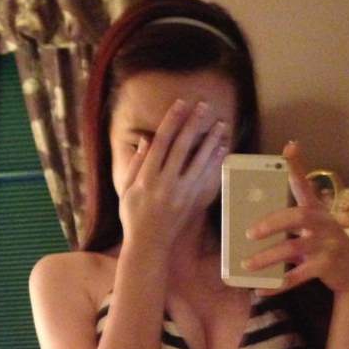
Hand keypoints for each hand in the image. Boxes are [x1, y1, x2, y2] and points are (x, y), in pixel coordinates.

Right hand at [118, 99, 228, 246]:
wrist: (148, 244)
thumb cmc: (133, 216)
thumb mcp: (126, 189)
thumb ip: (135, 164)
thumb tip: (146, 139)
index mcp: (146, 178)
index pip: (161, 143)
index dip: (172, 122)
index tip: (181, 104)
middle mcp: (165, 184)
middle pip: (182, 148)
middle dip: (194, 125)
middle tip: (204, 107)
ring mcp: (181, 194)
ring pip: (199, 162)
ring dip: (211, 141)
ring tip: (221, 125)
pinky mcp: (191, 202)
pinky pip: (206, 178)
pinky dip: (214, 163)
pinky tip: (221, 150)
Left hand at [242, 140, 348, 295]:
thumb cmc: (324, 245)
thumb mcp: (312, 228)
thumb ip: (289, 222)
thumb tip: (251, 226)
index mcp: (316, 211)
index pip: (304, 184)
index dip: (297, 166)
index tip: (289, 147)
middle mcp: (323, 224)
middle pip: (297, 217)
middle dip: (272, 223)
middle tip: (249, 233)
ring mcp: (326, 245)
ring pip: (292, 249)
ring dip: (267, 257)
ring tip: (247, 264)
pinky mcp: (326, 266)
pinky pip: (297, 276)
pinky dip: (278, 284)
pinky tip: (261, 288)